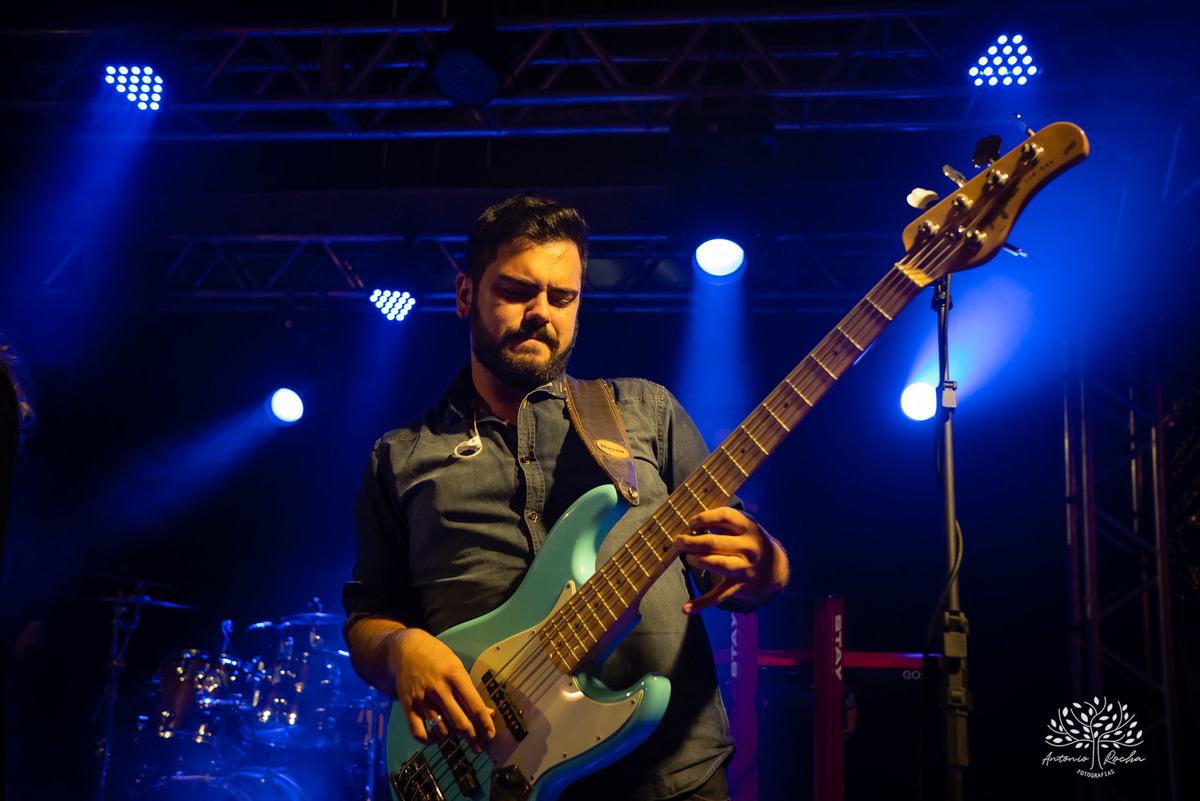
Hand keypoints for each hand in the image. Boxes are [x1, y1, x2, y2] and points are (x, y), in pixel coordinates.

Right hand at [388, 628, 495, 750]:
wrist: (406, 649)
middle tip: (478, 746)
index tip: (491, 735)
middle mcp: (439, 689)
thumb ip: (470, 691)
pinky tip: (436, 737)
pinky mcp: (408, 707)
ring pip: (441, 730)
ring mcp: (422, 699)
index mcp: (455, 676)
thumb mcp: (458, 667)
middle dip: (472, 738)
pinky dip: (429, 741)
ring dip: (452, 736)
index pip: (474, 706)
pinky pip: (419, 733)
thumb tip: (488, 712)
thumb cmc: (437, 658)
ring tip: (456, 733)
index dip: (485, 724)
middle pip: (460, 722)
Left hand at [674, 507, 788, 614]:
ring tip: (689, 558)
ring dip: (698, 560)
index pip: (725, 516)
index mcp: (748, 528)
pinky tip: (686, 608)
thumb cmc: (750, 542)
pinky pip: (719, 596)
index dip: (705, 518)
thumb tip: (692, 523)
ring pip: (717, 565)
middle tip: (678, 541)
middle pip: (714, 543)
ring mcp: (744, 568)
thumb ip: (722, 523)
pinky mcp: (739, 587)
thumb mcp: (743, 528)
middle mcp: (748, 548)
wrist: (775, 569)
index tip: (691, 523)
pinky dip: (702, 603)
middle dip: (692, 542)